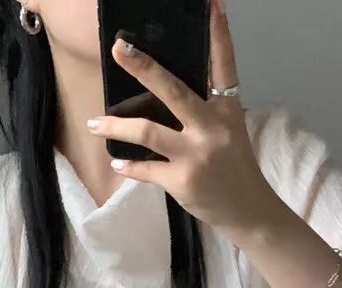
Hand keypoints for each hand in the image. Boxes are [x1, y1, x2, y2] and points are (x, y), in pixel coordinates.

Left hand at [86, 0, 282, 242]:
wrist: (247, 212)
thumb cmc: (234, 169)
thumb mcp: (228, 133)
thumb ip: (203, 112)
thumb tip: (163, 93)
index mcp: (227, 112)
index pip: (223, 66)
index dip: (217, 34)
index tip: (210, 4)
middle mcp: (212, 129)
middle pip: (174, 90)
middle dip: (144, 67)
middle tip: (118, 49)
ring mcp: (195, 156)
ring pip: (148, 131)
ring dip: (116, 125)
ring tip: (94, 122)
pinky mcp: (181, 181)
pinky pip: (146, 169)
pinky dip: (128, 165)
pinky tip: (116, 161)